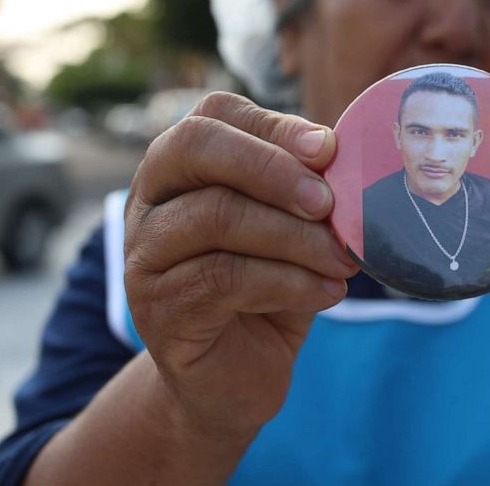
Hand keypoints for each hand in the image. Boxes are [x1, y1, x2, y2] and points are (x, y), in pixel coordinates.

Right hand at [124, 92, 356, 440]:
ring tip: (344, 259)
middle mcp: (150, 200)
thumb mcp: (293, 228)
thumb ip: (306, 187)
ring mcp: (145, 253)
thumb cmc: (271, 288)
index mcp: (182, 166)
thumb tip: (339, 151)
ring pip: (217, 216)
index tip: (329, 150)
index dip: (274, 126)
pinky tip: (328, 292)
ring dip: (295, 237)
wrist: (238, 376)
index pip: (215, 114)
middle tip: (328, 204)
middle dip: (273, 168)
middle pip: (196, 148)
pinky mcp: (158, 308)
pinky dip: (289, 282)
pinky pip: (224, 278)